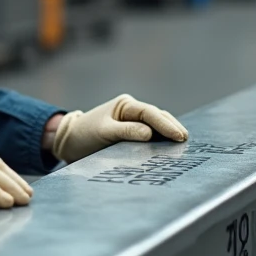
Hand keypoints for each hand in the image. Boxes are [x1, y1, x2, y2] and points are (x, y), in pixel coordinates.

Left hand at [51, 94, 188, 162]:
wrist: (70, 142)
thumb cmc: (84, 134)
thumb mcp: (103, 132)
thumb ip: (125, 131)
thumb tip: (149, 134)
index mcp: (126, 105)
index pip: (150, 113)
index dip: (165, 124)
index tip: (178, 135)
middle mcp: (132, 111)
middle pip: (158, 117)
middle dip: (172, 128)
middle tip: (185, 140)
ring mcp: (134, 123)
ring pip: (156, 127)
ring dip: (169, 135)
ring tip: (183, 145)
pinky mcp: (133, 136)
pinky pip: (151, 138)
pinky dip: (161, 142)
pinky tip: (170, 151)